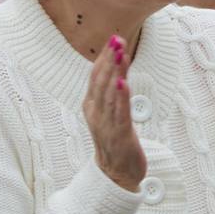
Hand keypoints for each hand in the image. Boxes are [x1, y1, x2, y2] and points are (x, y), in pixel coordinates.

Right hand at [82, 35, 145, 191]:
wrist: (116, 175)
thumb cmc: (115, 140)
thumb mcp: (111, 112)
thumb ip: (113, 92)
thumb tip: (119, 68)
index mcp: (91, 106)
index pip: (95, 76)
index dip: (104, 57)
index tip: (113, 39)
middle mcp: (95, 113)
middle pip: (100, 81)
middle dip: (110, 59)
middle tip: (117, 40)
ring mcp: (105, 124)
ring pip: (109, 94)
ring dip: (115, 72)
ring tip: (121, 54)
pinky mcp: (119, 135)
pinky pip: (119, 113)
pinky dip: (120, 97)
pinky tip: (123, 82)